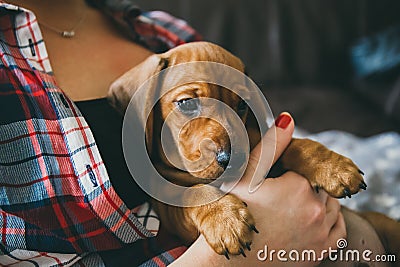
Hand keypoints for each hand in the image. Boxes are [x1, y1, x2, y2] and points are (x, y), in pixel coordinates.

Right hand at [170, 112, 345, 265]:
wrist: (232, 261)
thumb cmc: (233, 215)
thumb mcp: (245, 177)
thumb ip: (269, 147)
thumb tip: (289, 119)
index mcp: (298, 188)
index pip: (305, 168)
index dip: (288, 173)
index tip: (272, 184)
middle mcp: (316, 210)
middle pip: (319, 185)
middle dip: (303, 186)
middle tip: (278, 196)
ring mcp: (321, 233)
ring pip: (331, 204)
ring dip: (317, 201)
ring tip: (291, 207)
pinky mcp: (322, 251)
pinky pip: (339, 228)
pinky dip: (330, 220)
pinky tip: (312, 219)